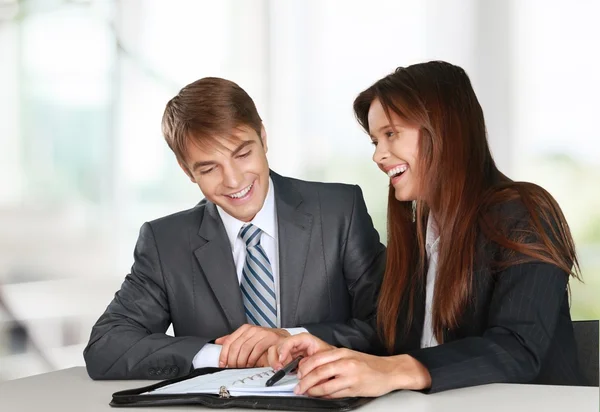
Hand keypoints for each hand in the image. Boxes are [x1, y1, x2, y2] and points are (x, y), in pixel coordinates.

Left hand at [215, 324, 289, 367]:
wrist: (282, 340)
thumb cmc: (264, 341)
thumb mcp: (247, 339)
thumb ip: (234, 340)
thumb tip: (218, 342)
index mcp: (244, 329)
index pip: (229, 341)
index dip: (224, 354)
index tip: (222, 364)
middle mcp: (252, 329)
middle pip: (236, 346)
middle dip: (232, 360)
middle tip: (232, 368)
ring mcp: (261, 332)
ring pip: (245, 348)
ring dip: (242, 361)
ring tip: (242, 367)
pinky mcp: (270, 338)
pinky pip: (257, 350)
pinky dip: (252, 359)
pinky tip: (251, 364)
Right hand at [267, 332, 333, 369]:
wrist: (332, 363)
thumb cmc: (329, 357)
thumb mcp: (323, 358)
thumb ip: (312, 362)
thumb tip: (300, 367)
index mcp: (305, 340)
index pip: (291, 340)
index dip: (284, 348)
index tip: (282, 359)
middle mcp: (296, 344)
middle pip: (279, 344)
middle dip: (277, 356)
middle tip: (280, 367)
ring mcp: (291, 351)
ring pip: (275, 351)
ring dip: (275, 361)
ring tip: (281, 369)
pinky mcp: (288, 359)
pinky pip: (277, 360)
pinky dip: (277, 366)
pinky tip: (283, 370)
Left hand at [294, 349, 431, 397]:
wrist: (389, 371)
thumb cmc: (369, 364)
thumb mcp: (350, 356)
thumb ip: (333, 361)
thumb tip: (314, 369)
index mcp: (343, 352)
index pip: (317, 358)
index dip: (304, 368)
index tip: (298, 374)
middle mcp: (346, 362)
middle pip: (318, 371)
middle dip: (305, 381)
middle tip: (298, 387)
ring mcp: (351, 376)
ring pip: (325, 384)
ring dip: (312, 390)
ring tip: (306, 393)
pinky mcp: (354, 388)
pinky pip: (335, 394)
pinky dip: (324, 396)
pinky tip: (320, 396)